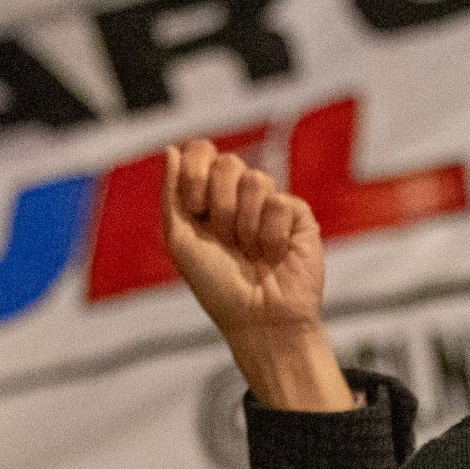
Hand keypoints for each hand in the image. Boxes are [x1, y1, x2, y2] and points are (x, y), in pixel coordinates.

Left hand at [163, 141, 352, 411]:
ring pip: (255, 179)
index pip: (201, 151)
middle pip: (228, 161)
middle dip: (219, 205)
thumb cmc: (217, 286)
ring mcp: (270, 203)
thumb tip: (170, 148)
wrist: (258, 319)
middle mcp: (238, 196)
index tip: (195, 208)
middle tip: (224, 238)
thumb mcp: (180, 241)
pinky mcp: (298, 215)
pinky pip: (280, 203)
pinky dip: (271, 235)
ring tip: (251, 252)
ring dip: (245, 225)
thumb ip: (171, 194)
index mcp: (207, 197)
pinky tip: (275, 255)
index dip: (196, 172)